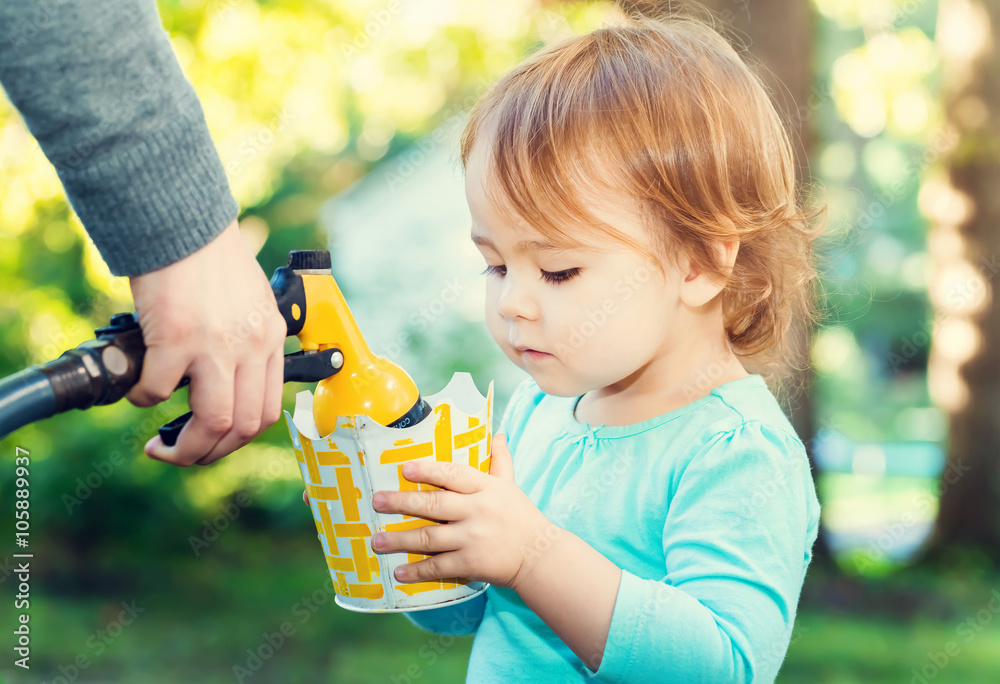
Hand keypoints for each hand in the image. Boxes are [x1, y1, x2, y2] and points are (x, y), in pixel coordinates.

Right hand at [126, 219, 286, 465]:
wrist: (184, 222)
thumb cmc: (209, 257)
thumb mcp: (249, 300)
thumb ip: (245, 338)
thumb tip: (225, 378)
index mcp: (270, 338)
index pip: (267, 409)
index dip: (240, 437)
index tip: (215, 440)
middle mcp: (252, 346)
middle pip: (245, 426)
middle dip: (212, 452)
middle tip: (184, 452)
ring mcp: (217, 345)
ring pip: (214, 422)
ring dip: (185, 446)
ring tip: (162, 447)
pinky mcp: (178, 338)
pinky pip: (159, 390)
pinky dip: (145, 399)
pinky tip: (139, 390)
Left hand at [366, 434, 553, 589]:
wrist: (539, 555)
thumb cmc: (521, 517)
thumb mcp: (511, 485)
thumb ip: (500, 461)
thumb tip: (496, 434)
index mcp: (486, 488)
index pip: (453, 473)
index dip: (428, 469)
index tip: (404, 468)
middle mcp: (477, 510)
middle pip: (434, 504)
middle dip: (402, 502)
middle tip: (377, 501)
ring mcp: (473, 538)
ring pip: (430, 537)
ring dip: (400, 539)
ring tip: (376, 540)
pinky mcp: (471, 563)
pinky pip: (439, 566)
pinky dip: (418, 570)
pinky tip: (399, 572)